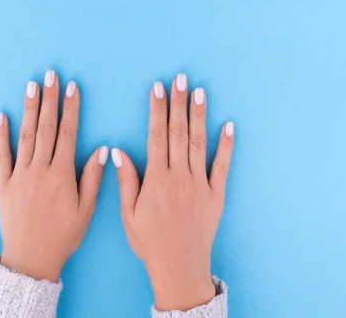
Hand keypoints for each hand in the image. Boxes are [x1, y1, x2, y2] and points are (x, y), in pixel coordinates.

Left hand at [0, 70, 107, 281]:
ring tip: (31, 86)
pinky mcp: (3, 184)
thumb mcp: (86, 210)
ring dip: (28, 109)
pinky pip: (1, 155)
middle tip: (50, 75)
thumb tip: (101, 149)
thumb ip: (92, 178)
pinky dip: (0, 135)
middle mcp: (39, 170)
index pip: (67, 133)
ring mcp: (19, 175)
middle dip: (49, 99)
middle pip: (45, 127)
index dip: (70, 108)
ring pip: (25, 135)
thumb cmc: (63, 236)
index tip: (72, 87)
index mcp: (62, 175)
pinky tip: (1, 115)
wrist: (31, 258)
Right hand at [112, 74, 233, 310]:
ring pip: (200, 143)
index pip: (156, 136)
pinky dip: (226, 145)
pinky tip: (228, 125)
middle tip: (180, 78)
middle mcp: (180, 177)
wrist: (179, 267)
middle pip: (179, 132)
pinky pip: (223, 165)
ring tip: (199, 91)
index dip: (157, 109)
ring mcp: (201, 184)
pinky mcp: (217, 194)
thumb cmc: (149, 242)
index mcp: (157, 179)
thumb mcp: (128, 214)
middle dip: (178, 103)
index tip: (157, 88)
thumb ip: (126, 181)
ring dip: (199, 115)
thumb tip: (117, 151)